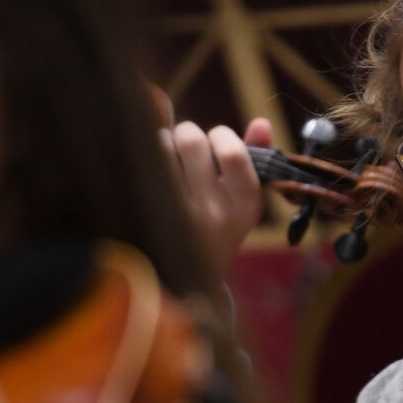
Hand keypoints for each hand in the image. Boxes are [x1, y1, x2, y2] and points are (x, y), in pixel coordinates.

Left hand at [160, 106, 273, 278]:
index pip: (232, 152)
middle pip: (192, 140)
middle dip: (189, 134)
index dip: (221, 135)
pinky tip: (150, 171)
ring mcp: (176, 216)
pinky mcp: (147, 214)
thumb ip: (254, 158)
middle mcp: (212, 214)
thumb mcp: (242, 200)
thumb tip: (261, 122)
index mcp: (244, 208)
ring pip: (162, 145)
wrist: (185, 280)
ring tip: (169, 161)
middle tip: (188, 148)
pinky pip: (141, 163)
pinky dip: (144, 156)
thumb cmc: (216, 227)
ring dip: (164, 143)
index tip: (217, 141)